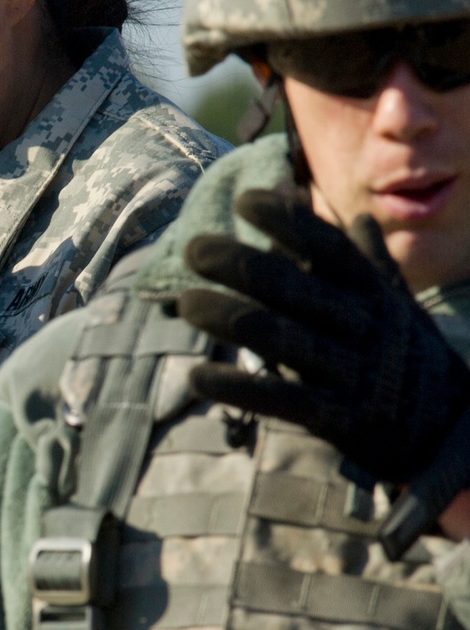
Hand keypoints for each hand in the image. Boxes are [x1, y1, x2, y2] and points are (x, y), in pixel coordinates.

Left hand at [175, 185, 469, 483]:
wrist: (451, 429)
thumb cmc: (410, 355)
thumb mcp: (398, 305)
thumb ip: (371, 262)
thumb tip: (359, 214)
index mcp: (373, 293)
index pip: (327, 246)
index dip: (286, 221)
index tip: (244, 200)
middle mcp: (363, 326)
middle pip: (291, 287)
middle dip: (237, 264)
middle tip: (193, 248)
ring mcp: (352, 372)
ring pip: (278, 337)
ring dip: (225, 317)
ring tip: (185, 302)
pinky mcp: (339, 418)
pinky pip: (280, 399)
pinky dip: (236, 387)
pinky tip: (198, 376)